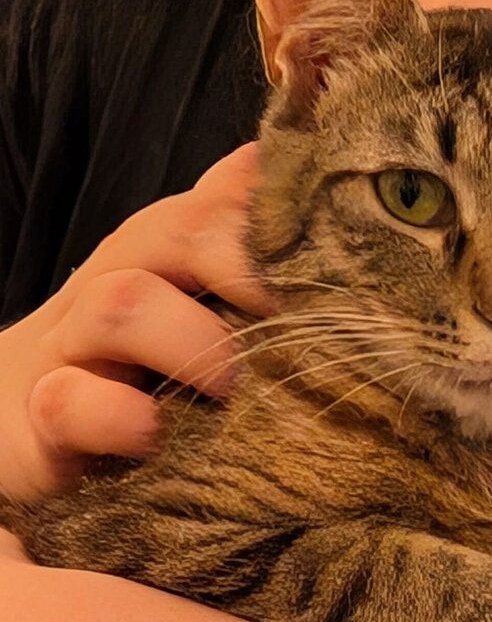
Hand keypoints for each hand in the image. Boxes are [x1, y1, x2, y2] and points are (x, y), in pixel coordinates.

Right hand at [0, 143, 271, 502]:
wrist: (21, 429)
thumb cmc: (136, 366)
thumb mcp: (199, 309)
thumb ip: (240, 252)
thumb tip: (292, 189)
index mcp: (161, 258)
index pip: (215, 203)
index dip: (269, 211)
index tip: (331, 243)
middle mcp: (115, 285)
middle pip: (168, 231)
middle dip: (237, 260)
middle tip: (290, 311)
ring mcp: (71, 349)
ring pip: (117, 304)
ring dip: (189, 339)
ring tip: (232, 384)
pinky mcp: (42, 421)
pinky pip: (67, 401)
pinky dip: (117, 415)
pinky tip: (153, 432)